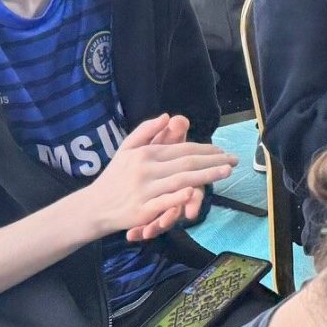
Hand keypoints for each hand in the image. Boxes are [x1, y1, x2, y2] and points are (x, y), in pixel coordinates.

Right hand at [83, 115, 234, 243]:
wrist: (92, 207)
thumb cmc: (113, 178)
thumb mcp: (125, 149)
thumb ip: (145, 131)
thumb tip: (167, 115)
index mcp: (145, 154)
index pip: (182, 149)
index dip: (205, 149)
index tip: (223, 150)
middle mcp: (145, 170)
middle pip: (186, 163)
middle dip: (213, 160)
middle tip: (234, 160)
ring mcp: (144, 190)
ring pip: (180, 180)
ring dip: (206, 175)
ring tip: (226, 171)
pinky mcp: (141, 210)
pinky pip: (163, 202)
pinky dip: (178, 196)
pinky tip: (193, 192)